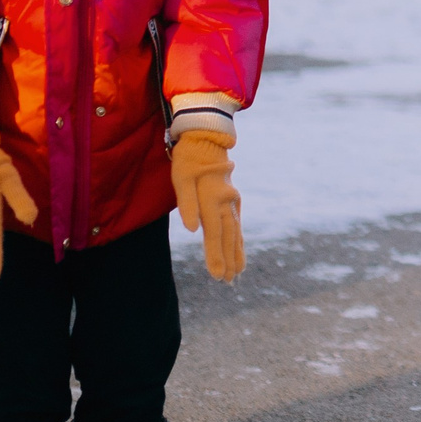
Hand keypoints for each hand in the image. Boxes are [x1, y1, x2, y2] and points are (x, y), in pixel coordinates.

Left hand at [171, 130, 244, 280]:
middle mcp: (227, 202)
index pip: (214, 232)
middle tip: (228, 281)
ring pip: (236, 232)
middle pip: (228, 236)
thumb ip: (187, 204)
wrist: (206, 140)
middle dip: (228, 260)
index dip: (216, 255)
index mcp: (213, 198)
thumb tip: (193, 229)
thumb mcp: (181, 178)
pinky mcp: (232, 200)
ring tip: (238, 273)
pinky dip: (238, 240)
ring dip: (236, 253)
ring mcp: (232, 201)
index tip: (217, 275)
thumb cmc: (188, 160)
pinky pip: (237, 224)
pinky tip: (239, 250)